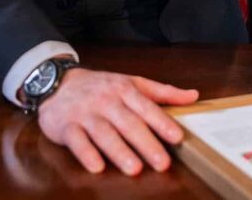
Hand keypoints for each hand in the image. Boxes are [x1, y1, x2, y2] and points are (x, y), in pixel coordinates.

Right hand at [37, 68, 197, 175]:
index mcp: (125, 89)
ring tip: (134, 168)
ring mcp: (85, 114)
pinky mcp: (66, 126)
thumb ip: (163, 92)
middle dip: (146, 144)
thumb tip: (194, 96)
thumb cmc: (101, 86)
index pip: (146, 107)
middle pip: (128, 123)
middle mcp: (106, 101)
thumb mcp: (132, 82)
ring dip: (119, 151)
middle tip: (162, 163)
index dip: (162, 122)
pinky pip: (77, 141)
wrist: (57, 83)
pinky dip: (86, 153)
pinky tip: (97, 166)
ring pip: (104, 133)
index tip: (177, 137)